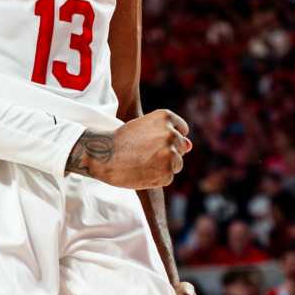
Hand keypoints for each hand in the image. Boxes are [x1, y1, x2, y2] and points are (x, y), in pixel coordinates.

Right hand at [68, 110, 190, 188]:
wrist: (103, 156)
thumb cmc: (122, 140)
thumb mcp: (144, 128)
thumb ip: (169, 134)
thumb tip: (191, 146)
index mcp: (166, 117)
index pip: (182, 130)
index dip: (168, 138)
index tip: (154, 141)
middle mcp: (171, 133)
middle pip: (181, 148)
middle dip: (167, 152)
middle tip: (144, 153)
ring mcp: (171, 153)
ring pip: (177, 164)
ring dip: (164, 166)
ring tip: (143, 162)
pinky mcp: (167, 172)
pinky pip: (168, 178)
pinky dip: (157, 178)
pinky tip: (142, 172)